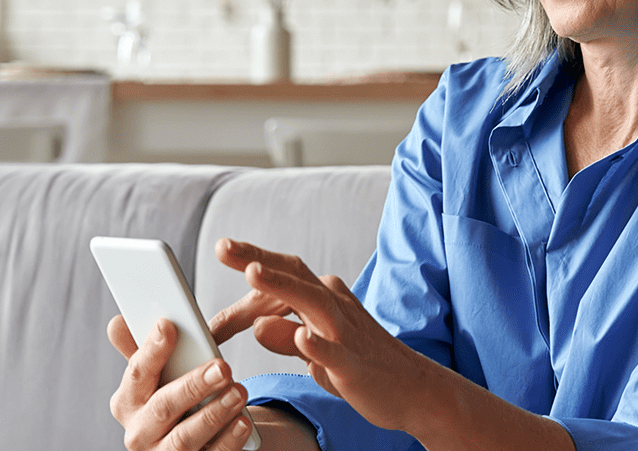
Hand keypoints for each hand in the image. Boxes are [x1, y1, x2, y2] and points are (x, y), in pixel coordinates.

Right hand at [106, 316, 254, 450]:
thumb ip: (142, 351)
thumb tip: (117, 323)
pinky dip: (228, 441)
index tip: (168, 326)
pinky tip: (243, 422)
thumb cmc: (172, 401)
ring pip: (185, 438)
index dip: (152, 350)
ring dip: (214, 414)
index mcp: (127, 403)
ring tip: (239, 392)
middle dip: (193, 386)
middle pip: (163, 408)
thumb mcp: (156, 378)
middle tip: (222, 368)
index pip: (137, 374)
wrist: (191, 442)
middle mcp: (140, 433)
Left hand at [216, 238, 438, 433]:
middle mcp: (335, 307)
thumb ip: (286, 336)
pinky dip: (317, 344)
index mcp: (325, 299)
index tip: (223, 249)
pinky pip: (334, 352)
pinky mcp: (354, 365)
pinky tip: (300, 337)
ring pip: (313, 302)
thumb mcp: (316, 351)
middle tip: (224, 246)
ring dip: (283, 286)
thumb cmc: (362, 367)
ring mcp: (346, 334)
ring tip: (253, 273)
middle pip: (295, 276)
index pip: (284, 275)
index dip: (251, 264)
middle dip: (258, 259)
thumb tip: (257, 325)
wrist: (414, 390)